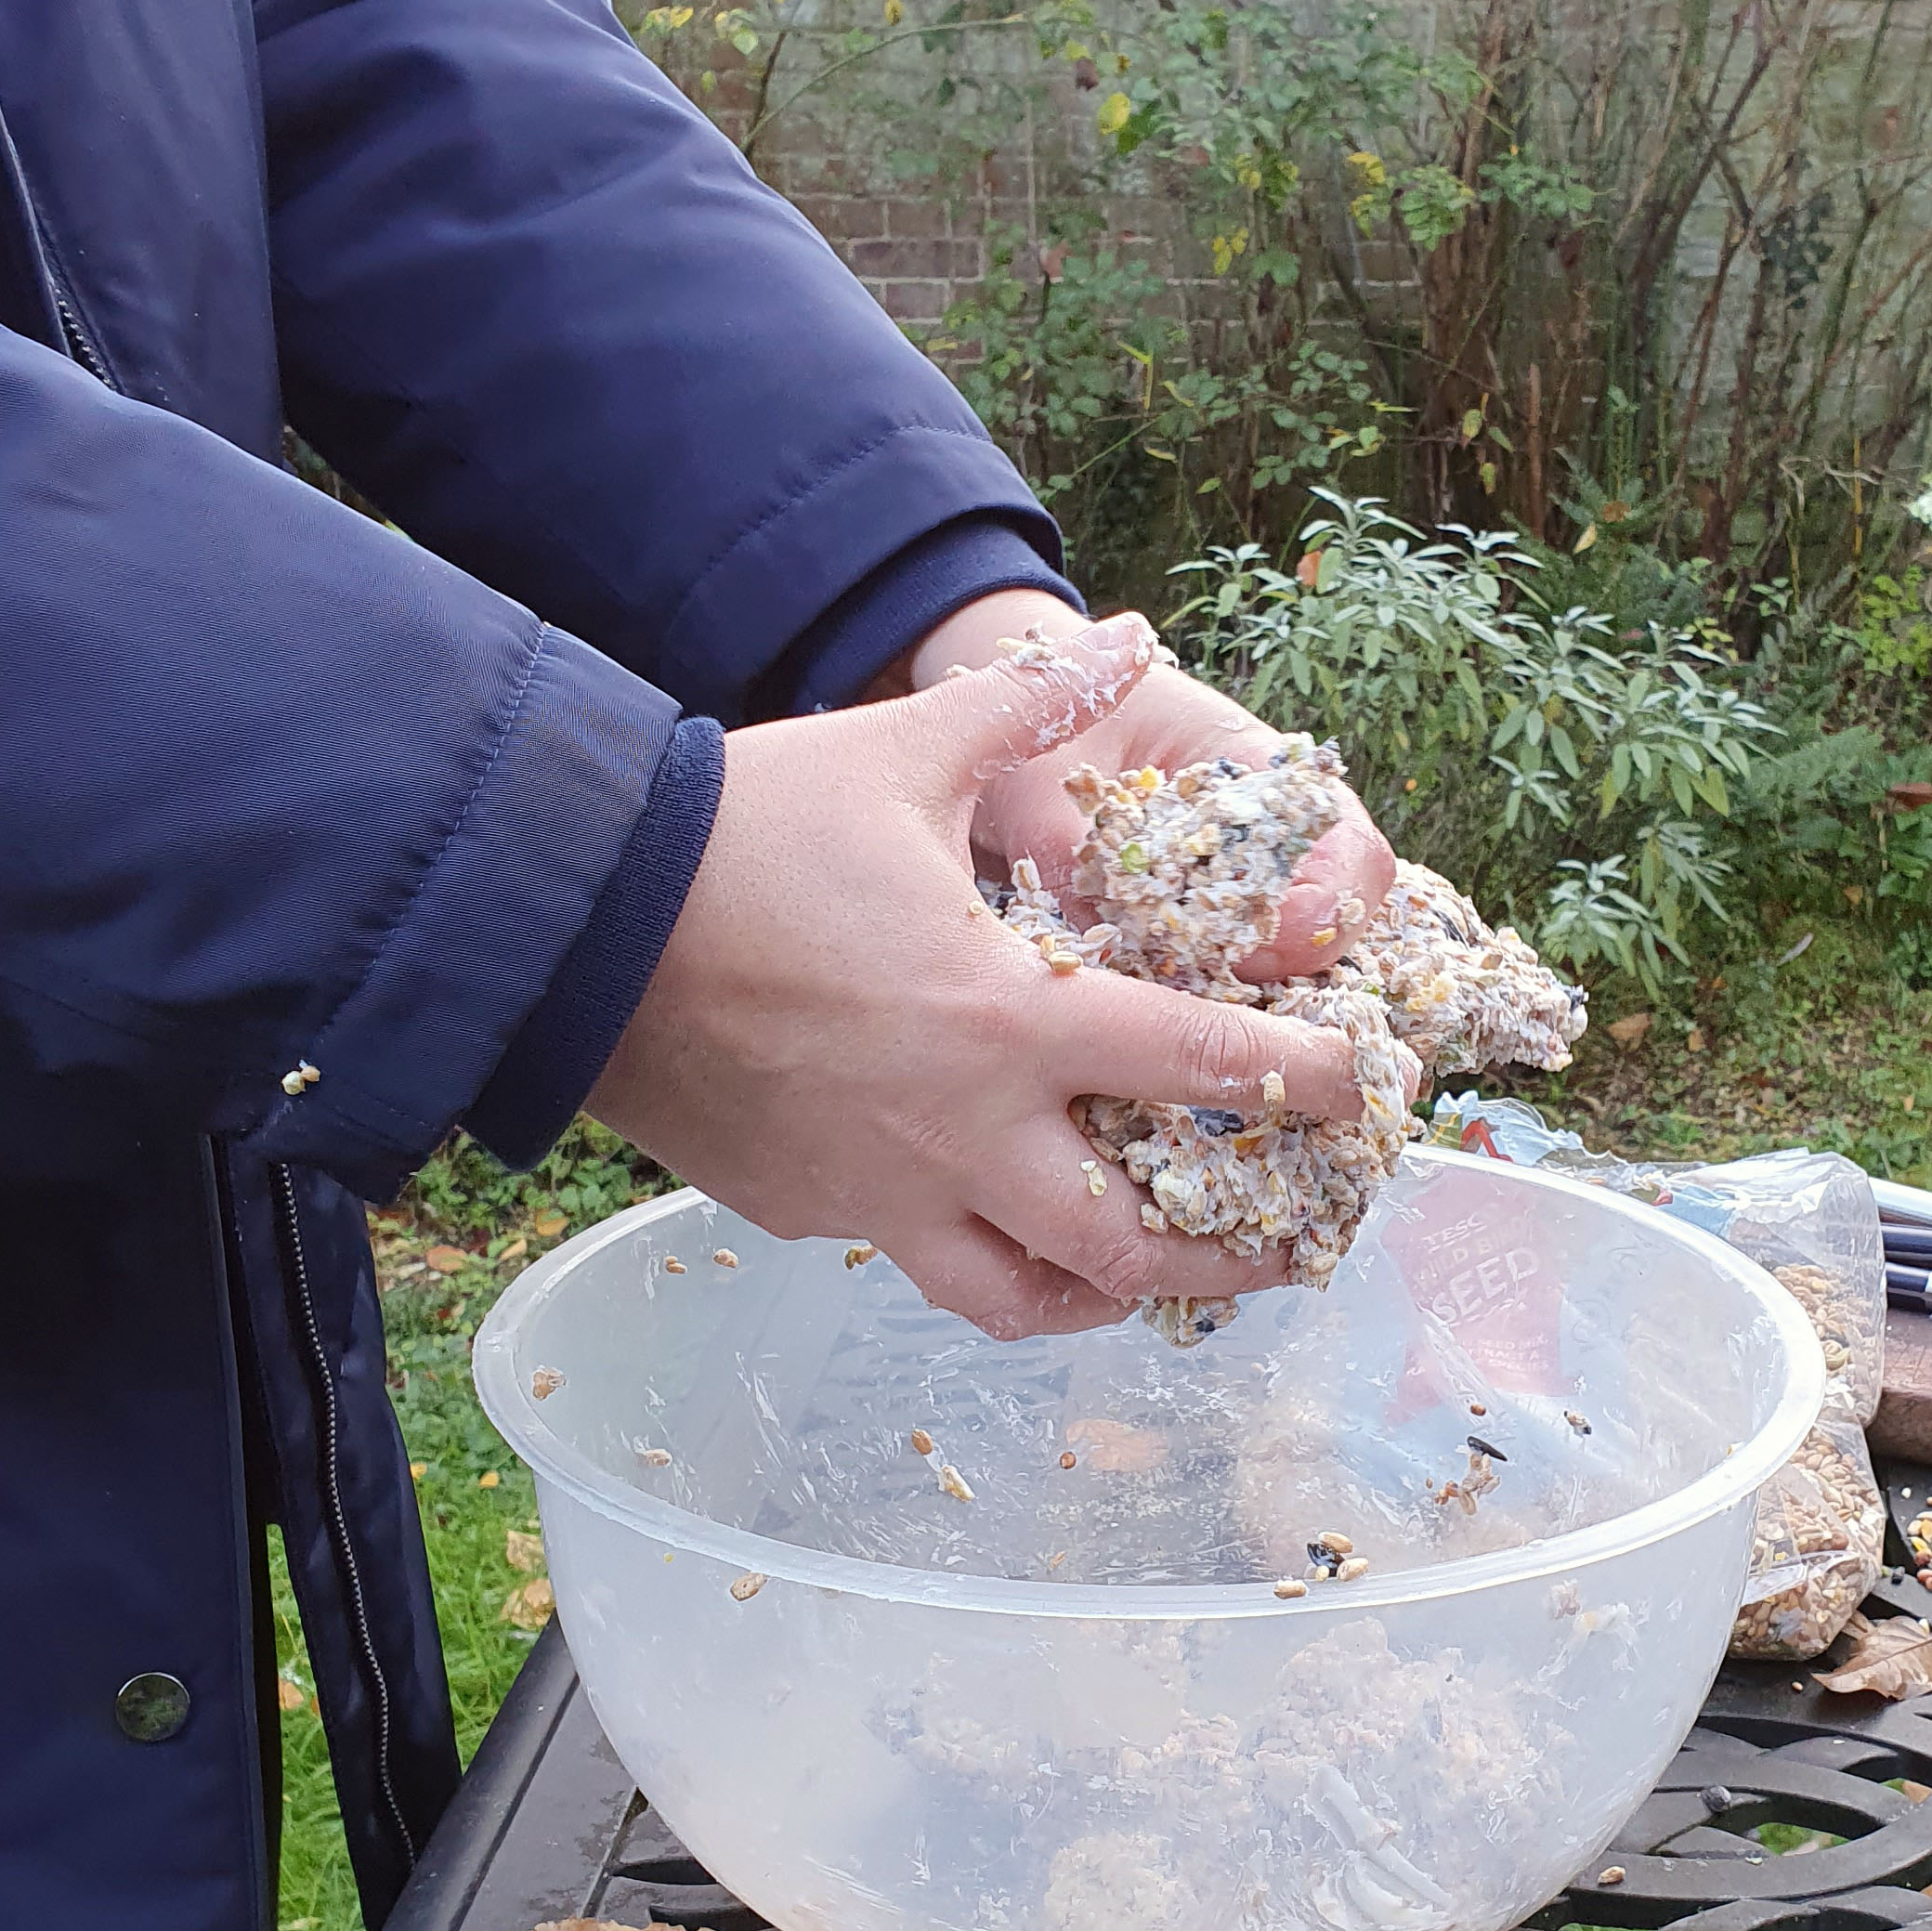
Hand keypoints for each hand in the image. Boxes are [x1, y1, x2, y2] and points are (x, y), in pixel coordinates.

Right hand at [587, 616, 1380, 1337]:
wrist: (573, 927)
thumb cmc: (749, 834)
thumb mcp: (902, 754)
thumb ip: (1031, 705)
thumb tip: (1128, 632)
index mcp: (1009, 1018)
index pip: (1199, 1066)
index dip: (1299, 1084)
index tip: (1358, 1097)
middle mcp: (963, 1132)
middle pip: (1130, 1242)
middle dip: (1228, 1258)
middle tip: (1288, 1251)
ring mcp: (884, 1192)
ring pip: (1024, 1297)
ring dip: (1103, 1294)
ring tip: (1149, 1276)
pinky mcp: (813, 1216)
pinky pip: (919, 1264)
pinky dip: (982, 1258)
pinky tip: (1002, 1222)